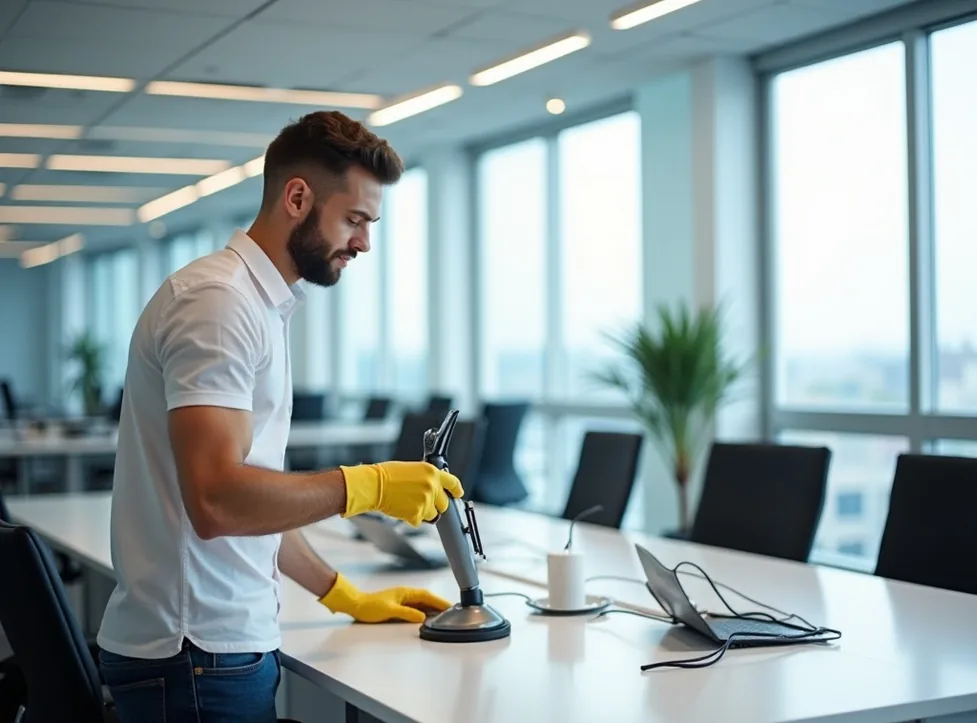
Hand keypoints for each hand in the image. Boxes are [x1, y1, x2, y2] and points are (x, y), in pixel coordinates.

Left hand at [319, 573, 451, 622]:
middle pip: (426, 598)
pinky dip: (423, 611)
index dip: (439, 601)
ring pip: (421, 603)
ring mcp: (401, 599)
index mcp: (405, 592)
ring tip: (442, 614)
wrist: (356, 605)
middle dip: (438, 604)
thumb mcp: (390, 610)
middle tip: (450, 611)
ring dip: (432, 608)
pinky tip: (426, 617)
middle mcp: (405, 594)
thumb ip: (407, 613)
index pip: (427, 595)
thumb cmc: (370, 605)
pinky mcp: (398, 605)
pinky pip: (415, 607)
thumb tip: (422, 617)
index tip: (449, 606)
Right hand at [340, 461, 463, 526]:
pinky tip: (402, 509)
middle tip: (423, 502)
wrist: (374, 485)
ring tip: (408, 504)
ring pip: (433, 515)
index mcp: (432, 472)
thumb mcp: (413, 469)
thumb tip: (433, 487)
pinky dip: (411, 518)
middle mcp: (432, 487)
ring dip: (423, 513)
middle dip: (436, 505)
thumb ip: (427, 478)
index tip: (457, 494)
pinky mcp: (417, 514)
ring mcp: (426, 501)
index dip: (456, 490)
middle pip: (444, 503)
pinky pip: (419, 521)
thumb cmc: (387, 475)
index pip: (453, 483)